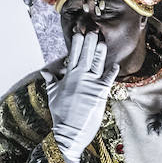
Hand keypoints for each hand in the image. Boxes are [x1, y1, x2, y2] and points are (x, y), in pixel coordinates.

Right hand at [46, 30, 119, 162]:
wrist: (69, 132)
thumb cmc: (60, 115)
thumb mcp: (53, 95)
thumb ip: (51, 81)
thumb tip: (45, 70)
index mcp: (69, 77)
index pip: (73, 55)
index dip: (76, 43)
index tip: (79, 32)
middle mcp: (80, 77)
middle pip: (86, 55)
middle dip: (89, 42)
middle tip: (93, 30)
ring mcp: (91, 84)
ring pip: (97, 63)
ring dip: (100, 52)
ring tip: (103, 42)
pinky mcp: (100, 93)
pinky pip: (108, 79)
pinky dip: (112, 71)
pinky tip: (116, 64)